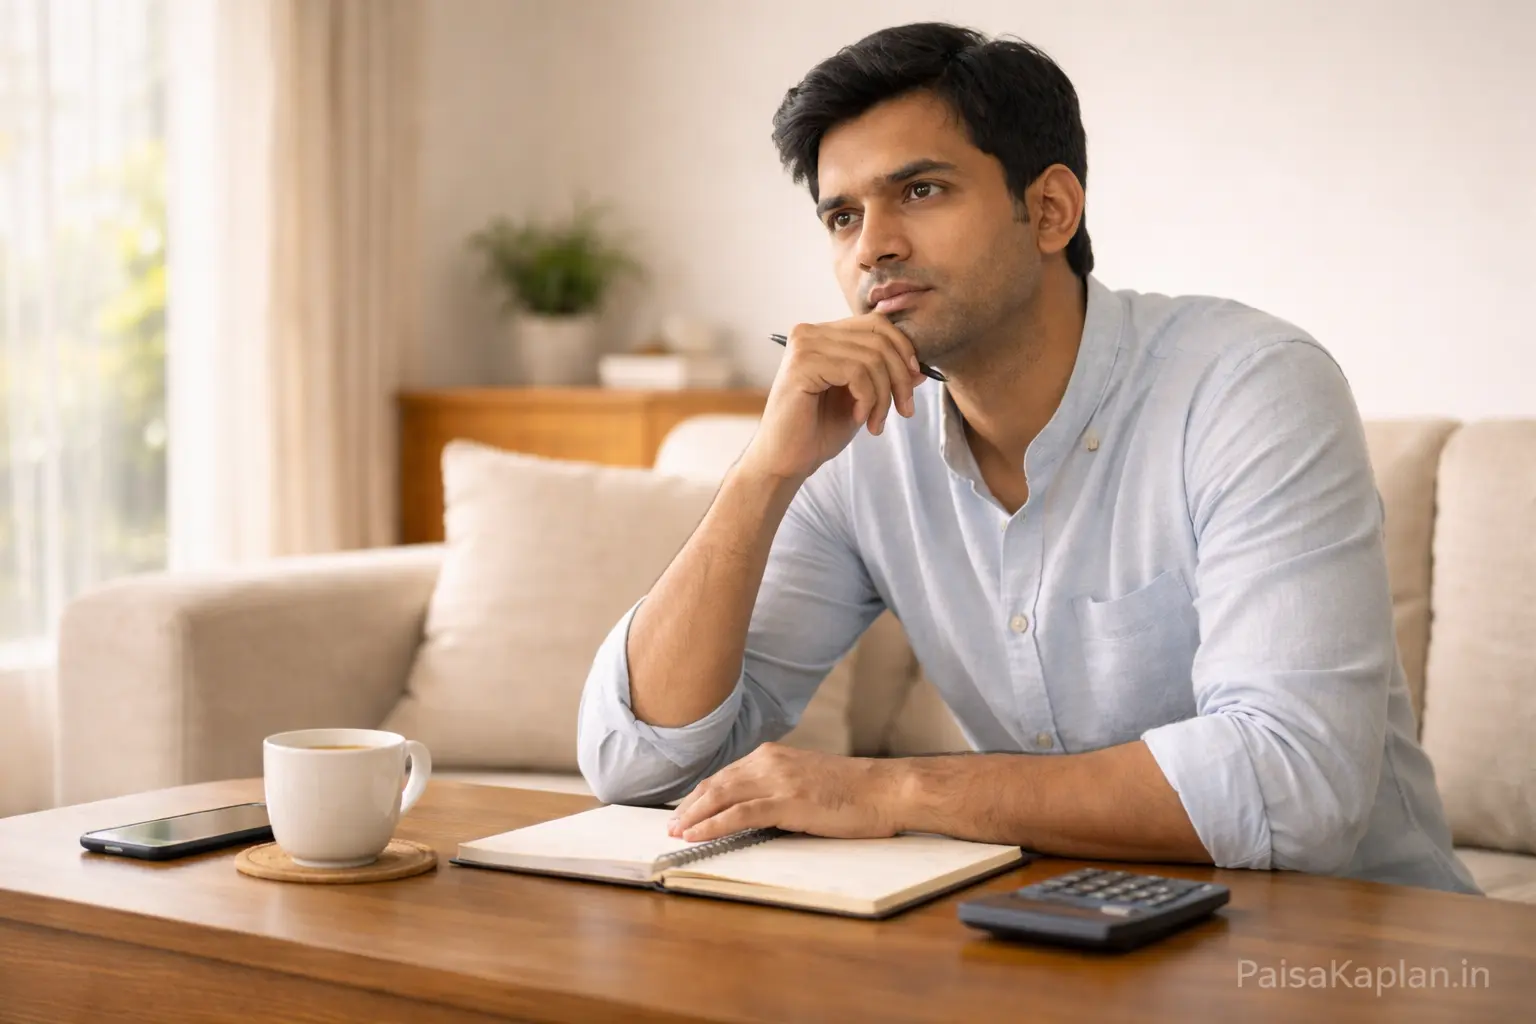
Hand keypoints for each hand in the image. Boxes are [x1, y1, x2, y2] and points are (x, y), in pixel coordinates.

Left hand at [667, 743, 902, 841]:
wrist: (885, 790)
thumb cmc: (853, 792)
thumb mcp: (807, 781)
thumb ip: (779, 788)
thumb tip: (756, 809)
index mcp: (774, 755)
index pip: (725, 775)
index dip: (700, 795)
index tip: (684, 810)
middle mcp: (770, 761)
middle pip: (716, 783)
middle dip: (689, 805)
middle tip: (671, 824)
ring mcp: (778, 780)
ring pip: (721, 796)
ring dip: (693, 816)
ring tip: (675, 832)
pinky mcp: (787, 801)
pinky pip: (738, 814)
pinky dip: (711, 825)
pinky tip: (695, 836)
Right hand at [740, 314, 927, 482]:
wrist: (786, 461)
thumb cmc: (818, 431)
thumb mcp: (862, 399)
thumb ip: (885, 378)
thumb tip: (920, 367)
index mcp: (822, 335)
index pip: (876, 324)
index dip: (903, 350)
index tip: (913, 384)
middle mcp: (809, 332)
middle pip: (879, 339)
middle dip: (900, 378)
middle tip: (904, 410)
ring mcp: (804, 345)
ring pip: (872, 358)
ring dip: (884, 396)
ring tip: (876, 423)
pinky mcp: (802, 364)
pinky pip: (856, 372)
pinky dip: (868, 399)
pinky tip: (859, 419)